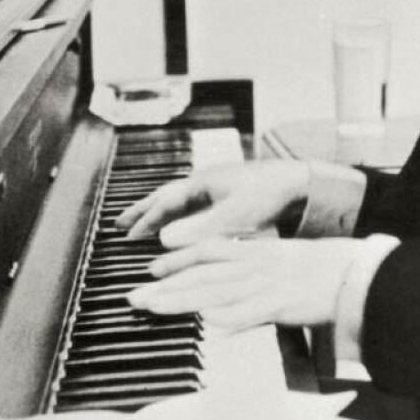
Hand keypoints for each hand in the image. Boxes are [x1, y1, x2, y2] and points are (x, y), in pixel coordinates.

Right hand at [115, 160, 309, 245]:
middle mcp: (206, 181)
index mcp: (202, 181)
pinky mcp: (230, 196)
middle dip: (143, 210)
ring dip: (160, 213)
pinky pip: (195, 206)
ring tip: (144, 225)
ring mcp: (217, 187)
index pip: (165, 201)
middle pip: (167, 195)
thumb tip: (163, 239)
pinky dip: (180, 216)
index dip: (145, 220)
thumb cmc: (270, 195)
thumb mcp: (233, 215)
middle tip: (119, 223)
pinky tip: (181, 228)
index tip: (127, 237)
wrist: (300, 183)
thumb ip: (199, 229)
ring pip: (180, 200)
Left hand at [127, 237, 359, 329]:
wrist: (353, 271)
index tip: (152, 269)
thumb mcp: (281, 260)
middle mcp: (255, 265)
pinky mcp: (282, 304)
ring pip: (217, 291)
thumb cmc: (321, 268)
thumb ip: (253, 267)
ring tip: (154, 308)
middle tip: (135, 296)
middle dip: (166, 285)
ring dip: (182, 300)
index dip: (178, 259)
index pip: (208, 251)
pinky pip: (252, 312)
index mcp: (255, 252)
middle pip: (203, 274)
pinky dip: (230, 318)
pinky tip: (208, 325)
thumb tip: (230, 283)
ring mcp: (267, 284)